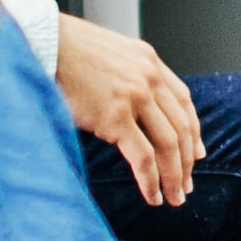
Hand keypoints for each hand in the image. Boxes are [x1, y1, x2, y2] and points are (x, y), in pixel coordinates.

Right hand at [50, 13, 205, 208]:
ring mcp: (135, 97)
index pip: (183, 101)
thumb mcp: (109, 55)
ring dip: (175, 176)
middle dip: (187, 160)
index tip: (197, 153)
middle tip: (187, 184)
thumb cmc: (66, 51)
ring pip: (169, 144)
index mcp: (149, 61)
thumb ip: (126, 76)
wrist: (44, 43)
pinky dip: (151, 180)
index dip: (193, 131)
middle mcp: (149, 77)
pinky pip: (143, 156)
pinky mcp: (115, 117)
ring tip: (174, 197)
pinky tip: (152, 195)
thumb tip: (129, 108)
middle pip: (182, 126)